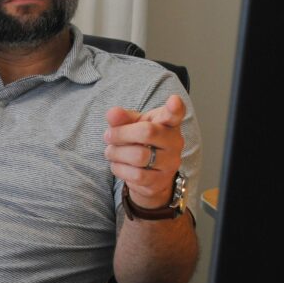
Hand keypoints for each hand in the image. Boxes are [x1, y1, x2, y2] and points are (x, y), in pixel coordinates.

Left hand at [105, 94, 185, 209]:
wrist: (150, 175)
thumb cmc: (142, 143)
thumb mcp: (133, 126)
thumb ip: (123, 118)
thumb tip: (112, 113)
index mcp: (169, 124)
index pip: (175, 114)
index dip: (175, 107)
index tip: (173, 100)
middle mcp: (174, 142)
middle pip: (147, 132)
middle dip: (121, 134)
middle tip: (108, 136)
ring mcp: (169, 164)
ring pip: (138, 156)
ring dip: (116, 153)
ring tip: (111, 152)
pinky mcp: (159, 182)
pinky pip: (135, 175)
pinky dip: (119, 169)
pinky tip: (117, 164)